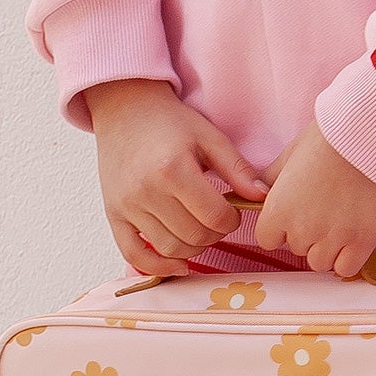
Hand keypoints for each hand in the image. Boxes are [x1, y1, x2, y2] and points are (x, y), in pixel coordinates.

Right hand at [87, 79, 263, 273]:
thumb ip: (238, 169)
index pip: (215, 218)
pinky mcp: (112, 215)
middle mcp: (145, 192)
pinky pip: (133, 254)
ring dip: (193, 249)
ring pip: (169, 249)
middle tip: (218, 219)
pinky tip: (178, 263)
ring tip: (200, 229)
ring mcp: (126, 206)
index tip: (233, 210)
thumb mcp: (210, 137)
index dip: (233, 221)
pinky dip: (157, 266)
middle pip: (194, 237)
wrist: (125, 110)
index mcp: (173, 170)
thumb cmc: (170, 122)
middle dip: (216, 234)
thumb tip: (262, 196)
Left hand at [254, 125, 375, 278]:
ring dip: (327, 248)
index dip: (282, 227)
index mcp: (278, 210)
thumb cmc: (330, 140)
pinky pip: (346, 268)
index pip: (268, 240)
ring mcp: (333, 238)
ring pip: (320, 262)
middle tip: (325, 211)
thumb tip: (256, 193)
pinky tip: (355, 239)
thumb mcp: (289, 155)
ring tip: (341, 224)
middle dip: (308, 234)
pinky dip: (347, 258)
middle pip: (296, 249)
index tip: (298, 213)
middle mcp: (301, 230)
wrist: (373, 139)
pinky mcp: (364, 241)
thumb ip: (269, 180)